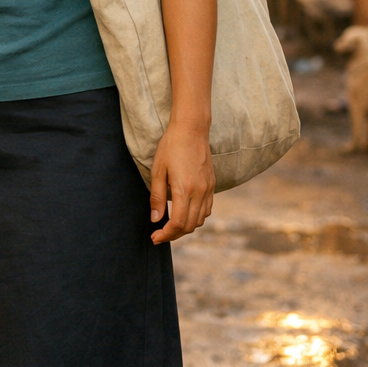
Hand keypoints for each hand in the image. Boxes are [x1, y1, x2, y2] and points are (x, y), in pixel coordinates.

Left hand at [149, 123, 214, 243]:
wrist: (192, 129)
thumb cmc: (171, 147)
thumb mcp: (158, 170)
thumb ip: (156, 197)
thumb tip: (155, 219)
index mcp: (184, 189)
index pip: (177, 223)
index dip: (166, 234)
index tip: (155, 237)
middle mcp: (199, 192)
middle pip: (189, 226)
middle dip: (173, 235)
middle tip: (159, 235)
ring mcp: (208, 189)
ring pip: (199, 220)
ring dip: (185, 228)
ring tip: (170, 226)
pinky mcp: (212, 185)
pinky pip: (206, 210)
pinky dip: (195, 218)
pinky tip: (184, 214)